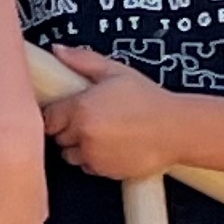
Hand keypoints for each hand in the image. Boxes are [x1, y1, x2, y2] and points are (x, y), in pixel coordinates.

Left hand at [39, 45, 180, 181]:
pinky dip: (93, 159)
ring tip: (100, 132)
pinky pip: (87, 166)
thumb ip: (83, 60)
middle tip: (89, 118)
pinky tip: (110, 145)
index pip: (47, 117)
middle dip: (68, 128)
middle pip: (57, 136)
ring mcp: (93, 156)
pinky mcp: (104, 172)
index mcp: (80, 108)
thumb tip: (58, 51)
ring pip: (69, 154)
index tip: (66, 109)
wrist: (176, 130)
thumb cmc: (149, 100)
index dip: (56, 113)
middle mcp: (83, 134)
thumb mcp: (116, 71)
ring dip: (78, 146)